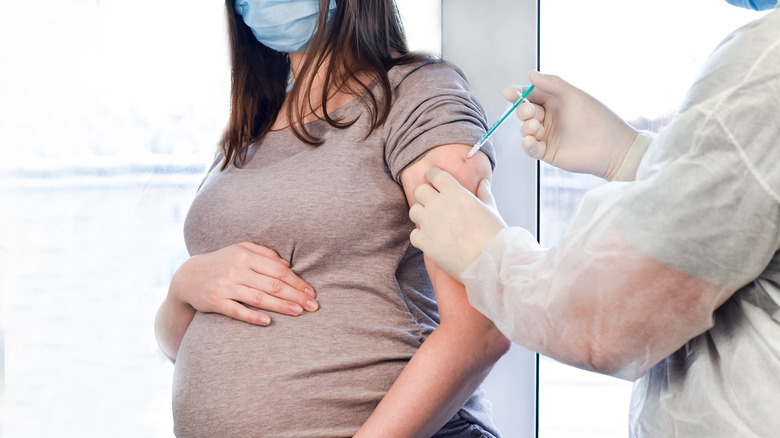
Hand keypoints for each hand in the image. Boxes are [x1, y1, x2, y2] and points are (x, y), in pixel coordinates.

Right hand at [169, 242, 317, 325]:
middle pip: (273, 284)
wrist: (187, 276)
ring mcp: (226, 286)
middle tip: (313, 306)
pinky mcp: (215, 301)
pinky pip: (236, 310)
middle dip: (296, 295)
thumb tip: (287, 264)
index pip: (278, 270)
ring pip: (259, 297)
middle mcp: (237, 270)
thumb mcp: (240, 250)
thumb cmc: (221, 262)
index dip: (297, 281)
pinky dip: (252, 316)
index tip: (311, 292)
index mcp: (246, 256)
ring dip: (281, 306)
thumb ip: (264, 254)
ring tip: (299, 312)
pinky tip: (267, 322)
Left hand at [409, 168, 507, 279]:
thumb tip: (483, 182)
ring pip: (413, 211)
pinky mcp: (425, 242)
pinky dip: (420, 237)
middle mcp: (439, 204)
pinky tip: (431, 240)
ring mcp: (430, 223)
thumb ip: (484, 193)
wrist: (490, 262)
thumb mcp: (491, 209)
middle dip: (424, 195)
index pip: (435, 174)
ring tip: (431, 222)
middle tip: (431, 203)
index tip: (434, 181)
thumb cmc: (493, 234)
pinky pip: (413, 234)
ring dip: (421, 215)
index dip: (433, 176)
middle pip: (419, 190)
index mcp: (455, 193)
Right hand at [511, 71, 637, 179]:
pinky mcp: (547, 152)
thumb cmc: (597, 119)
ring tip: (536, 128)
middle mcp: (549, 117)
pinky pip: (529, 148)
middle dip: (523, 110)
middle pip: (524, 111)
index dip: (518, 93)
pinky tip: (530, 142)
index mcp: (555, 101)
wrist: (611, 148)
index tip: (509, 93)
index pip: (530, 94)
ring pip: (525, 129)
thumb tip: (530, 74)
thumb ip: (552, 84)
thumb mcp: (574, 96)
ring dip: (526, 127)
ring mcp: (547, 135)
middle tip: (531, 113)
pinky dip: (526, 145)